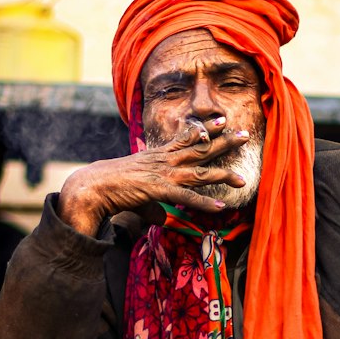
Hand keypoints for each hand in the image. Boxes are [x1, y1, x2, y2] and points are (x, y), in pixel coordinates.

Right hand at [57, 118, 249, 233]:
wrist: (95, 185)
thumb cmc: (114, 187)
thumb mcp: (139, 195)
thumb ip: (154, 206)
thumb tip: (161, 218)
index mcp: (160, 155)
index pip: (187, 138)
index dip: (206, 129)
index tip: (221, 120)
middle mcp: (166, 160)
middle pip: (201, 149)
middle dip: (224, 141)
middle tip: (245, 134)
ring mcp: (165, 174)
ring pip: (200, 172)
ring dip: (223, 175)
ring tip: (242, 179)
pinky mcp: (160, 189)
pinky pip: (187, 197)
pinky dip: (204, 202)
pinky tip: (220, 207)